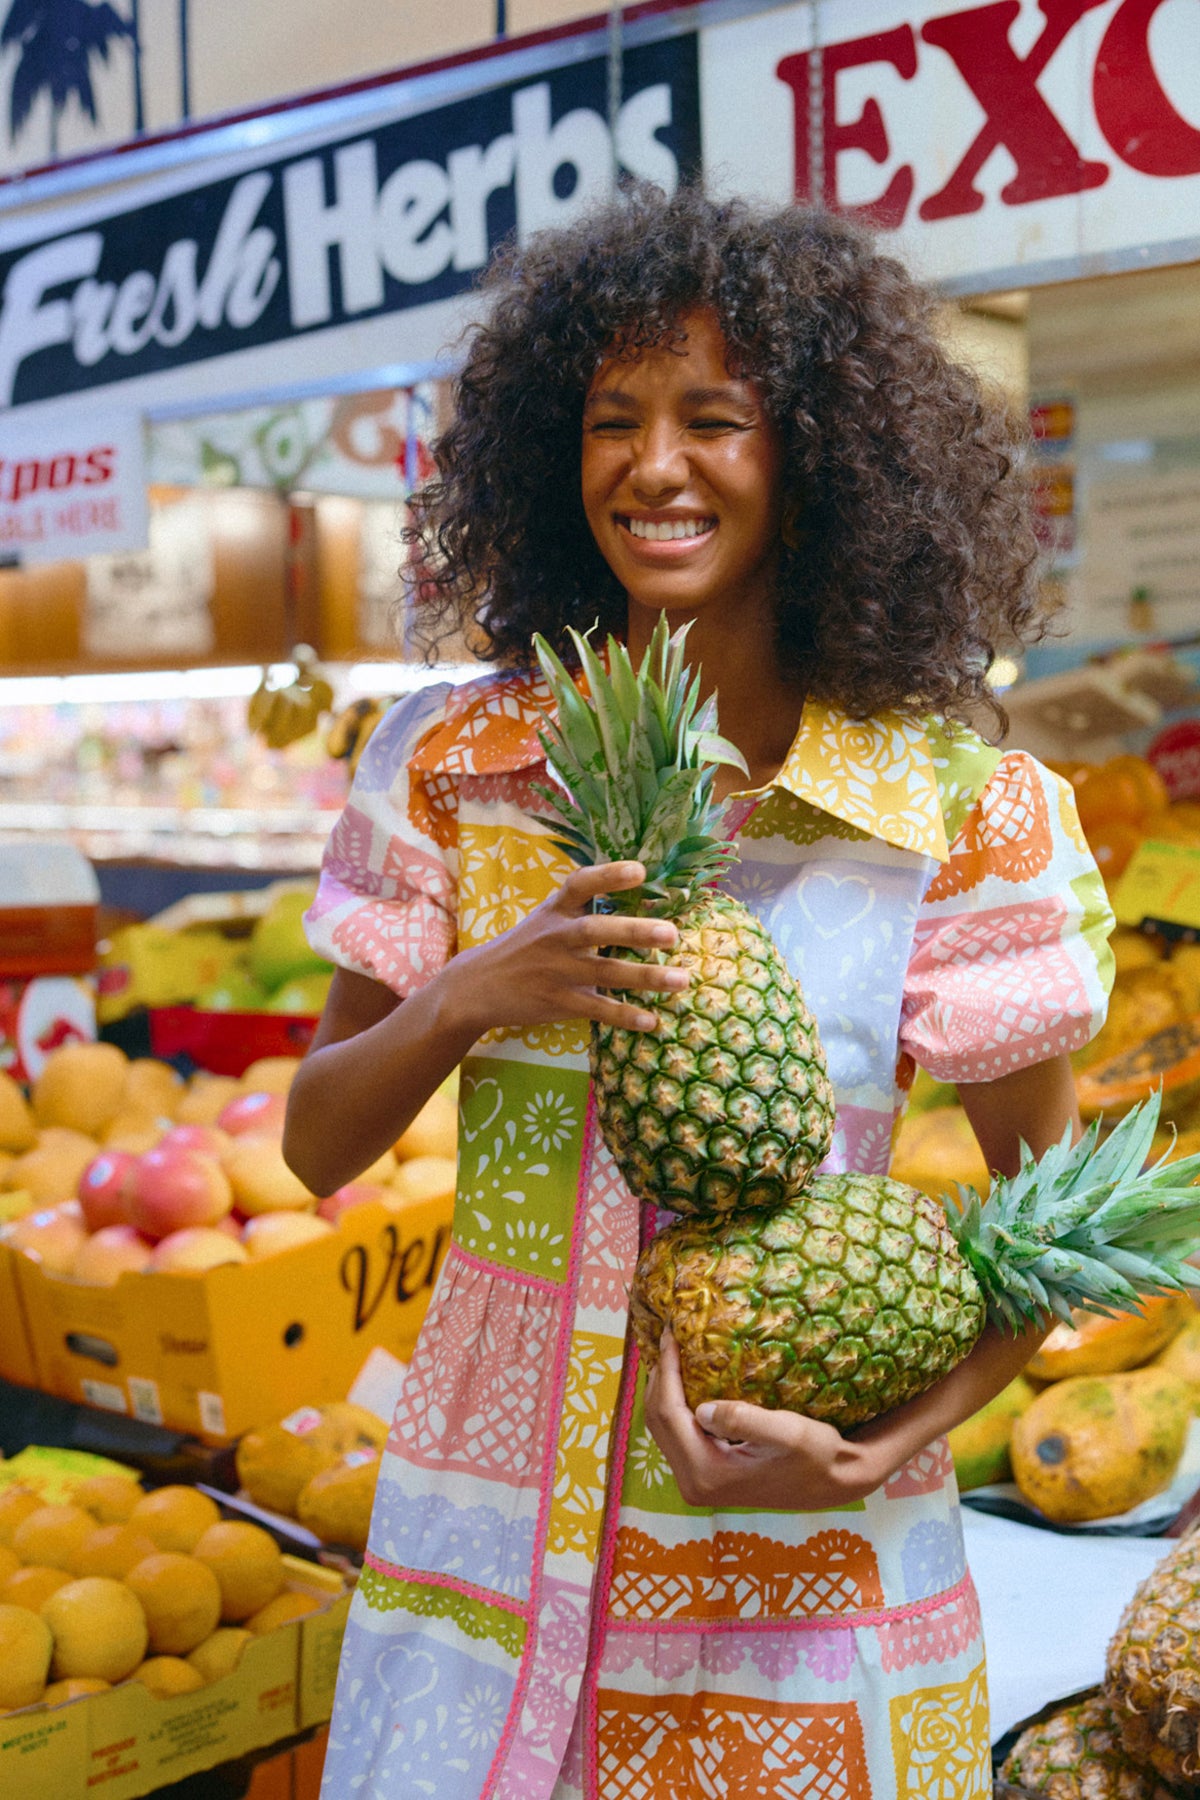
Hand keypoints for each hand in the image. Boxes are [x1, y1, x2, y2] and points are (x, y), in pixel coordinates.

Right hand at [443, 861, 688, 1038]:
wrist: (477, 986)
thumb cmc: (524, 947)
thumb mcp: (546, 918)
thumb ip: (584, 910)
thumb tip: (643, 898)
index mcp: (555, 910)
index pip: (580, 884)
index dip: (609, 875)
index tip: (640, 870)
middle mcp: (556, 937)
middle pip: (595, 931)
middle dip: (634, 932)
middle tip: (672, 934)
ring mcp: (556, 971)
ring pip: (604, 973)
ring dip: (644, 977)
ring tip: (680, 980)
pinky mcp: (557, 1002)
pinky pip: (595, 1010)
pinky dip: (623, 1016)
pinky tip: (650, 1021)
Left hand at [643, 1331, 885, 1511]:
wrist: (835, 1481)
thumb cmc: (817, 1455)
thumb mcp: (787, 1432)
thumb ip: (744, 1421)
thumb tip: (701, 1409)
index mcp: (707, 1473)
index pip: (670, 1414)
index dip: (667, 1371)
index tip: (670, 1334)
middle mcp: (694, 1483)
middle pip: (659, 1421)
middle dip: (660, 1377)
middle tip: (668, 1337)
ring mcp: (697, 1481)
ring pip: (664, 1428)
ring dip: (665, 1390)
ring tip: (672, 1352)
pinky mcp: (705, 1475)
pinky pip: (677, 1434)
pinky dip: (676, 1404)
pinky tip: (685, 1380)